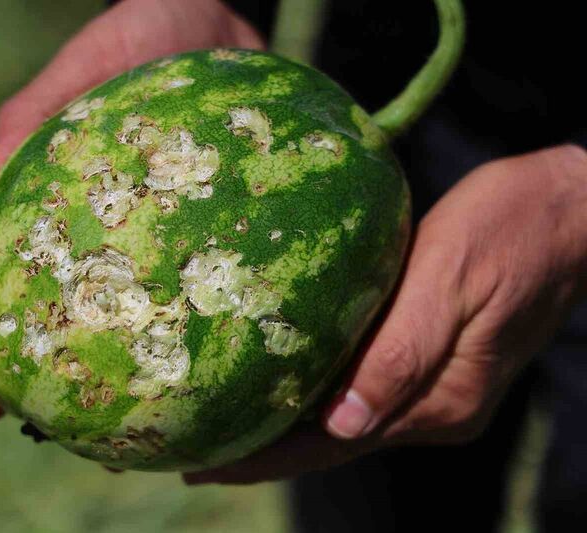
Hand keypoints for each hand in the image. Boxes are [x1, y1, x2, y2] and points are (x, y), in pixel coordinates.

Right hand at [0, 0, 263, 417]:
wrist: (222, 26)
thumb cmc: (149, 36)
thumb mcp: (97, 58)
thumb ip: (42, 104)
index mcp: (55, 205)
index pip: (4, 288)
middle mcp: (106, 235)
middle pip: (69, 324)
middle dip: (61, 387)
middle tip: (67, 438)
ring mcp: (160, 242)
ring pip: (139, 325)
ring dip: (130, 382)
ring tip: (137, 438)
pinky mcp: (212, 236)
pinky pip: (207, 294)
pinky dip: (202, 338)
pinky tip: (216, 378)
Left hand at [185, 144, 586, 483]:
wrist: (568, 212)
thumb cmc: (509, 228)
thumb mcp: (450, 281)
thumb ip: (402, 356)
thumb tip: (343, 426)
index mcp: (437, 398)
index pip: (331, 444)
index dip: (265, 458)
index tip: (204, 465)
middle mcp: (433, 407)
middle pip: (330, 442)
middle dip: (262, 452)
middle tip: (192, 453)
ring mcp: (435, 388)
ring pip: (343, 421)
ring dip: (284, 428)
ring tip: (222, 426)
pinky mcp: (433, 361)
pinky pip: (362, 390)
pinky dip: (315, 398)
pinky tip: (283, 387)